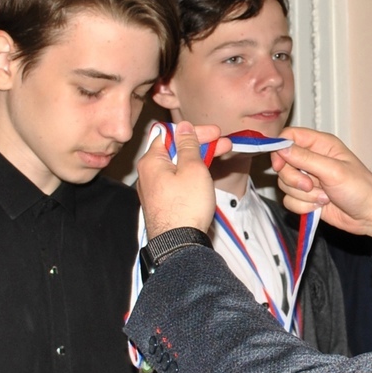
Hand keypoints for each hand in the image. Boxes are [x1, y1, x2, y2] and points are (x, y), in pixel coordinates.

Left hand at [137, 122, 230, 238]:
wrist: (179, 245)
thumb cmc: (185, 206)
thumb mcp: (192, 168)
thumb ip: (188, 145)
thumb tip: (183, 128)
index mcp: (151, 162)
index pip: (170, 134)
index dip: (194, 131)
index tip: (214, 133)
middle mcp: (148, 175)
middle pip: (174, 150)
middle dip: (201, 145)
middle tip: (223, 143)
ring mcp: (155, 190)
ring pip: (177, 167)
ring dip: (199, 160)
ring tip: (221, 157)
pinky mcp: (163, 203)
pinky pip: (176, 182)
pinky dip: (192, 175)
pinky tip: (207, 175)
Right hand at [270, 127, 371, 236]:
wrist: (369, 215)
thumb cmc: (360, 188)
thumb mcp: (333, 171)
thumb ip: (306, 158)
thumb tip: (282, 148)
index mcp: (321, 144)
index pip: (289, 136)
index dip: (280, 149)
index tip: (279, 165)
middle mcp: (312, 159)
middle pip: (283, 163)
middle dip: (294, 179)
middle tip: (311, 185)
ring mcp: (308, 179)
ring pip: (285, 184)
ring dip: (303, 195)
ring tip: (324, 197)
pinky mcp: (306, 197)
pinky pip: (290, 200)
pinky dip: (304, 206)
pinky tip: (321, 205)